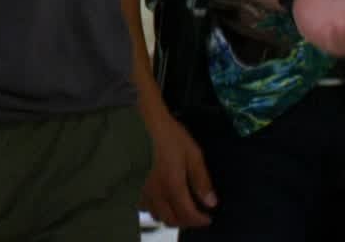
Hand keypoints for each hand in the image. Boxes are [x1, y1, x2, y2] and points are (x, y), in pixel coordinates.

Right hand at [138, 98, 215, 227]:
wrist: (141, 122)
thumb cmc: (169, 135)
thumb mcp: (193, 154)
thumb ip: (201, 180)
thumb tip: (211, 202)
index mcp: (172, 186)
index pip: (188, 214)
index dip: (200, 220)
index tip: (209, 218)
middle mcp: (156, 193)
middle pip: (171, 219)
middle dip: (186, 222)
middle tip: (196, 216)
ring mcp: (142, 190)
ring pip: (156, 214)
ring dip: (170, 216)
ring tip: (179, 209)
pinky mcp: (133, 185)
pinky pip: (144, 206)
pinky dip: (155, 208)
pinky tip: (161, 200)